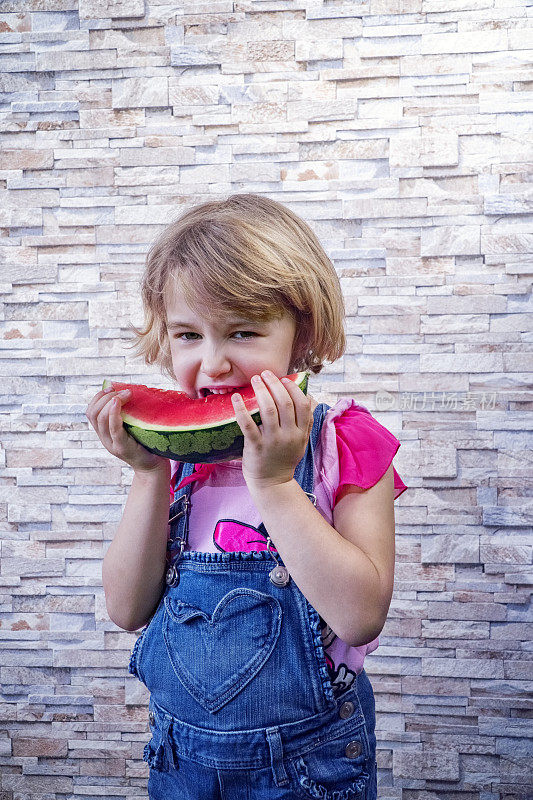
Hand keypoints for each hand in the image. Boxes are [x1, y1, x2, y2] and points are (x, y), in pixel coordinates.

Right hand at [85, 387, 169, 474]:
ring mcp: (111, 444)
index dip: (97, 397)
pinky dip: (113, 413)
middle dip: (105, 396)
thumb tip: (129, 390)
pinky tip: (118, 403)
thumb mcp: (133, 426)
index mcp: (104, 433)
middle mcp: (104, 439)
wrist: (153, 467)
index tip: (112, 387)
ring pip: (100, 419)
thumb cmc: (147, 444)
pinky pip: (113, 428)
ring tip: (126, 394)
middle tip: (123, 391)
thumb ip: (127, 414)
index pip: (91, 412)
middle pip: (93, 413)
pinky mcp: (121, 447)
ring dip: (111, 401)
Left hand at [231, 371, 313, 489]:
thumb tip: (307, 396)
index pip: (302, 404)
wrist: (273, 483)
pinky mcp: (256, 447)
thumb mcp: (302, 441)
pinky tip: (235, 398)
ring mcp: (272, 441)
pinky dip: (241, 409)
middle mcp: (289, 436)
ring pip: (268, 410)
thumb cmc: (284, 458)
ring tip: (255, 380)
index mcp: (301, 433)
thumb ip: (305, 422)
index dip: (294, 389)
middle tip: (265, 374)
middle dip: (274, 384)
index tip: (284, 379)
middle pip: (285, 403)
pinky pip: (247, 424)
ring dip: (261, 391)